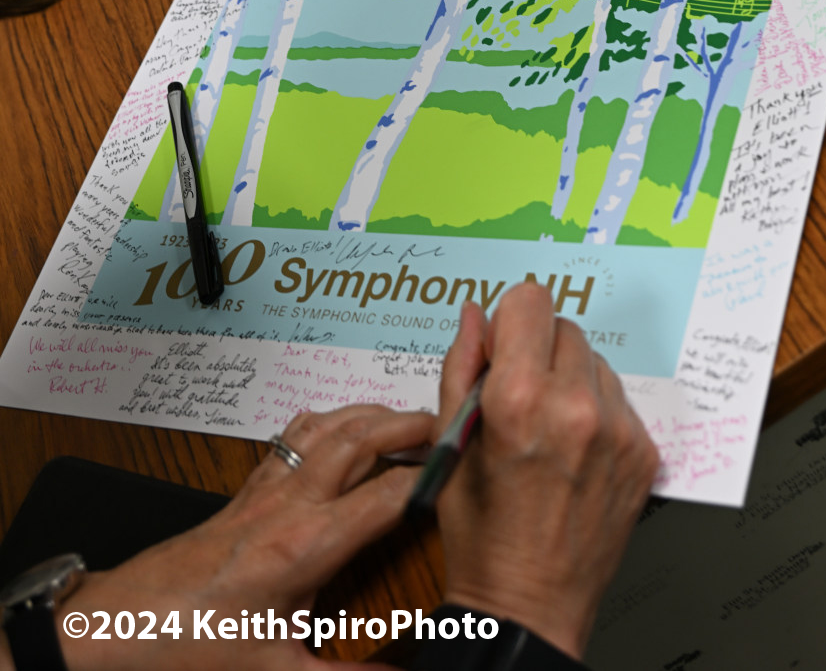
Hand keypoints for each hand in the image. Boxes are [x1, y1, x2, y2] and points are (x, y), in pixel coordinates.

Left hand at [12, 404, 432, 670]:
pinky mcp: (244, 487)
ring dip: (372, 412)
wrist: (121, 625)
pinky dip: (329, 419)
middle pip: (362, 437)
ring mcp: (265, 487)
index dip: (433, 479)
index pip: (387, 495)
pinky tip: (340, 426)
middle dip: (411, 424)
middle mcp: (289, 503)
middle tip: (450, 426)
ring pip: (329, 425)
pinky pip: (295, 434)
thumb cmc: (193, 647)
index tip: (468, 471)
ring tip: (409, 418)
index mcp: (305, 547)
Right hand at [435, 286, 658, 660]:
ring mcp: (618, 430)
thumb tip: (473, 315)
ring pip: (594, 361)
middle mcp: (576, 407)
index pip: (529, 301)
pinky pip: (619, 399)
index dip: (509, 321)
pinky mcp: (643, 452)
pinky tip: (573, 451)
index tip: (501, 347)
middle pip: (564, 326)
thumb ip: (461, 366)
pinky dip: (597, 411)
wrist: (529, 606)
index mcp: (519, 399)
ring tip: (547, 429)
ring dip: (570, 379)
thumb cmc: (482, 535)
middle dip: (538, 350)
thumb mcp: (450, 446)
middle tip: (520, 396)